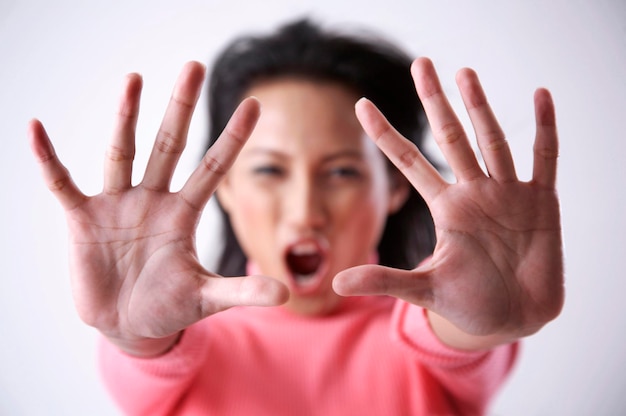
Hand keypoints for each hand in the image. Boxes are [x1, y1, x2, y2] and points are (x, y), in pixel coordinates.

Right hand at [29, 62, 287, 355]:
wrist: (128, 324)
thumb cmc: (169, 305)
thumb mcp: (206, 297)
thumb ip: (241, 290)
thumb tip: (285, 292)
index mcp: (184, 214)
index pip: (213, 168)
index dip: (233, 138)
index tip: (255, 104)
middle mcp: (153, 200)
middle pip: (169, 145)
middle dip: (181, 108)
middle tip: (194, 67)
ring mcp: (117, 205)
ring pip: (122, 153)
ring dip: (125, 117)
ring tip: (134, 79)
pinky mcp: (83, 219)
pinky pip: (62, 183)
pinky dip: (48, 160)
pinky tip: (36, 130)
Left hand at [334, 58, 563, 348]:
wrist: (515, 319)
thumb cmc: (471, 304)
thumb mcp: (425, 290)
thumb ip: (385, 281)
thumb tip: (336, 284)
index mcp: (446, 208)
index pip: (409, 161)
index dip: (385, 134)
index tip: (361, 105)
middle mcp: (474, 193)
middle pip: (450, 138)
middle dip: (436, 102)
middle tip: (421, 64)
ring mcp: (507, 194)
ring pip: (491, 140)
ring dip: (479, 107)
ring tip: (464, 73)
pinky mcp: (541, 203)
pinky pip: (544, 158)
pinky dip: (545, 128)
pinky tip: (540, 96)